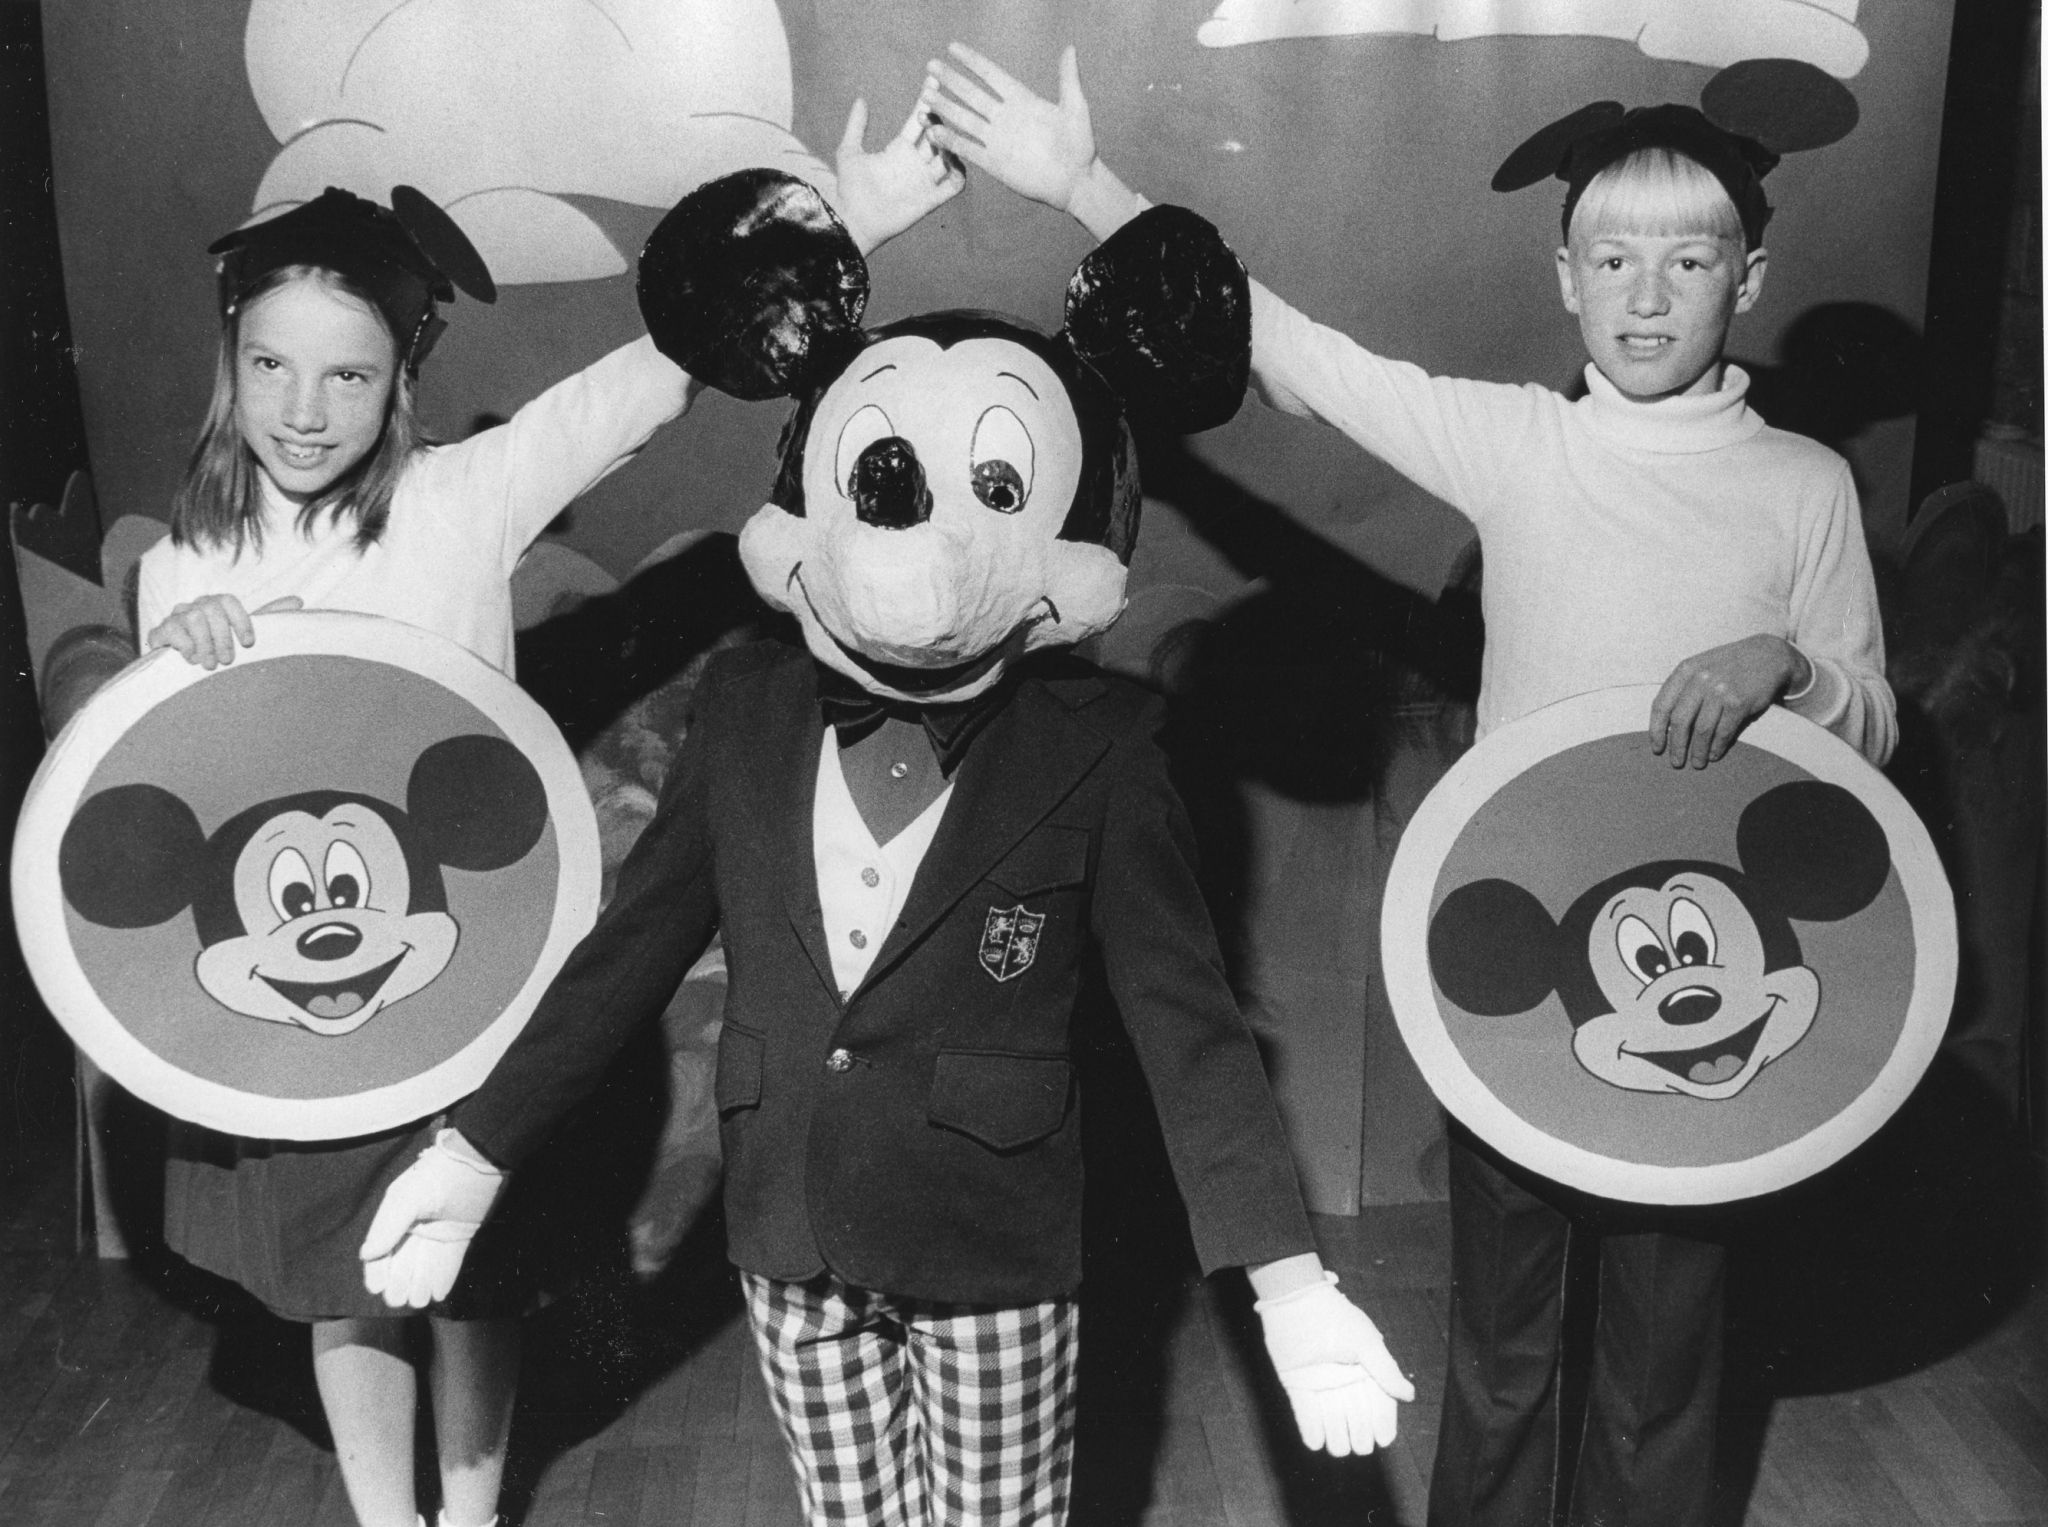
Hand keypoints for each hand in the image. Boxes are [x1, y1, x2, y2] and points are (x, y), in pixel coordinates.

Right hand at [145, 594, 302, 668]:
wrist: (183, 662)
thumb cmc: (220, 646)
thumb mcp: (244, 633)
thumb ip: (268, 616)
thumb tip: (298, 601)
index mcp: (217, 604)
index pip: (228, 601)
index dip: (241, 621)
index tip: (249, 644)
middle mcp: (196, 605)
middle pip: (210, 610)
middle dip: (222, 639)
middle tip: (228, 661)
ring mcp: (176, 616)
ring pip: (192, 619)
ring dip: (204, 645)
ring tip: (210, 665)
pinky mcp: (160, 630)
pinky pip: (170, 631)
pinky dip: (183, 646)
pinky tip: (191, 659)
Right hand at [359, 1130, 504, 1309]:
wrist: (480, 1160)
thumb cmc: (440, 1175)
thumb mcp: (409, 1197)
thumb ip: (388, 1226)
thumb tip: (366, 1254)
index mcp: (397, 1214)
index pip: (383, 1248)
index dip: (378, 1269)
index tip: (377, 1288)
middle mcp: (416, 1225)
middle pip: (404, 1260)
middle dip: (400, 1282)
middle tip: (398, 1300)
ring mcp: (439, 1230)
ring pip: (426, 1264)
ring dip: (421, 1284)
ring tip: (418, 1301)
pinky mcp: (460, 1234)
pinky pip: (449, 1260)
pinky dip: (443, 1277)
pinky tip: (438, 1294)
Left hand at [832, 95, 964, 253]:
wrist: (853, 221)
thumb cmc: (849, 189)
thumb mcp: (849, 152)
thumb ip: (856, 126)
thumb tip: (860, 99)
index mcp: (899, 149)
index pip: (920, 121)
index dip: (927, 102)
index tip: (933, 81)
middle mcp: (915, 162)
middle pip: (938, 134)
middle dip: (940, 119)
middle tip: (933, 108)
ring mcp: (925, 180)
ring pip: (949, 155)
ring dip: (950, 142)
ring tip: (938, 133)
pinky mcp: (930, 199)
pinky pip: (954, 185)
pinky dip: (959, 173)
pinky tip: (955, 160)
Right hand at [922, 43, 1096, 214]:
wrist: (1075, 181)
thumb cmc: (1080, 144)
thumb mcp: (1075, 107)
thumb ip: (1068, 78)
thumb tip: (1070, 48)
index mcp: (1021, 100)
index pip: (991, 75)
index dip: (972, 61)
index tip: (952, 48)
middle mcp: (1005, 117)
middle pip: (972, 95)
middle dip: (951, 80)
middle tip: (931, 66)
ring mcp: (998, 139)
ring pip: (965, 119)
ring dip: (945, 108)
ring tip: (925, 95)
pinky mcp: (994, 163)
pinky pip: (968, 149)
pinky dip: (951, 141)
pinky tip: (934, 132)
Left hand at [1255, 1272, 1415, 1455]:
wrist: (1296, 1301)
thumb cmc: (1335, 1317)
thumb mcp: (1366, 1342)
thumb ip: (1386, 1370)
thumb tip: (1409, 1396)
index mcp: (1364, 1372)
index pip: (1378, 1404)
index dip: (1382, 1423)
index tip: (1384, 1440)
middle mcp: (1344, 1382)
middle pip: (1356, 1419)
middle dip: (1359, 1434)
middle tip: (1360, 1445)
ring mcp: (1320, 1385)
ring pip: (1331, 1422)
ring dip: (1336, 1437)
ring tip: (1339, 1447)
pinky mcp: (1297, 1385)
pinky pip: (1304, 1414)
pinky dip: (1310, 1430)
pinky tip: (1316, 1443)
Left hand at [1649, 635, 1810, 768]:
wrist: (1768, 655)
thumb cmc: (1730, 665)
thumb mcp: (1701, 667)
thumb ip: (1683, 688)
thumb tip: (1666, 725)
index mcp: (1685, 670)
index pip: (1661, 705)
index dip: (1656, 730)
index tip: (1657, 748)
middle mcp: (1700, 679)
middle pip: (1680, 721)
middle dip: (1677, 746)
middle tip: (1676, 762)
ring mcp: (1720, 691)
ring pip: (1702, 730)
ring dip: (1698, 751)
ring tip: (1697, 762)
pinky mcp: (1739, 703)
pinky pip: (1723, 732)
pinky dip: (1717, 747)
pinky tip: (1714, 754)